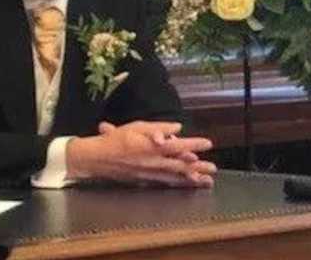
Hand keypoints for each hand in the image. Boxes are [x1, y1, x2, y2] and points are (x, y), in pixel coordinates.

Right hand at [67, 121, 215, 187]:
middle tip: (213, 168)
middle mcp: (153, 161)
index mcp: (151, 146)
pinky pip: (166, 182)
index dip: (194, 144)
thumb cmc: (114, 139)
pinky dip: (179, 183)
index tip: (208, 143)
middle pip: (181, 164)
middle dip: (199, 167)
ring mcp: (150, 173)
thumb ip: (158, 127)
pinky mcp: (145, 180)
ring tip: (206, 180)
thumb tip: (178, 127)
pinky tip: (187, 185)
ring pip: (176, 176)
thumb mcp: (136, 127)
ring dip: (192, 178)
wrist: (97, 158)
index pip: (177, 145)